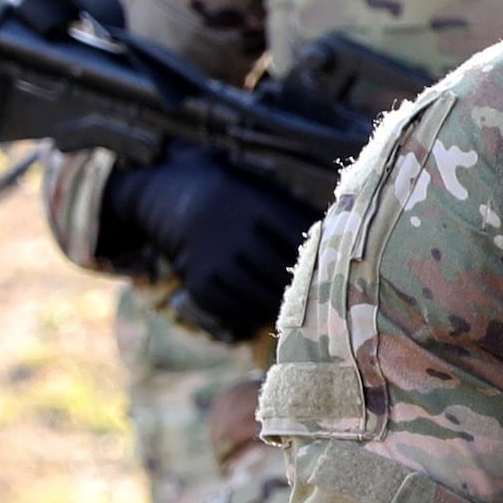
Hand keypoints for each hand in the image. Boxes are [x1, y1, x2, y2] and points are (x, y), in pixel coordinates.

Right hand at [116, 150, 315, 339]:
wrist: (167, 198)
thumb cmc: (230, 197)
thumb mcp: (256, 188)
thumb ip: (290, 209)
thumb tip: (335, 232)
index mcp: (251, 204)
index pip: (294, 233)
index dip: (317, 250)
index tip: (334, 262)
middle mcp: (231, 232)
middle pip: (277, 267)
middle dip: (302, 283)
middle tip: (321, 294)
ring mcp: (212, 259)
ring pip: (257, 291)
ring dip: (280, 303)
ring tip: (298, 309)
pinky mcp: (198, 281)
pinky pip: (232, 307)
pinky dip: (252, 314)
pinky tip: (265, 312)